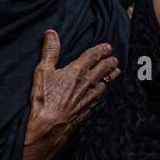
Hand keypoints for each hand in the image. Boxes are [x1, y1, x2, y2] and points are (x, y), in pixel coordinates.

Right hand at [24, 35, 118, 156]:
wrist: (50, 126)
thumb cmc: (44, 98)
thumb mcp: (43, 71)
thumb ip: (50, 51)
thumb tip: (52, 33)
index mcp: (77, 70)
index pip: (93, 56)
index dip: (101, 50)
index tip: (108, 47)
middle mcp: (87, 82)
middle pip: (104, 68)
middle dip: (110, 62)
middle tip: (114, 58)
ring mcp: (90, 96)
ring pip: (105, 82)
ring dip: (111, 75)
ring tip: (116, 71)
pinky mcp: (89, 108)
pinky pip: (101, 96)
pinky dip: (104, 89)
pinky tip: (103, 90)